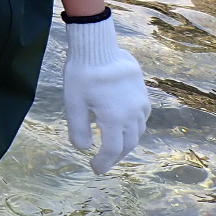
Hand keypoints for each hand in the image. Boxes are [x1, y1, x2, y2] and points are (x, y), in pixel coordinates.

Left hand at [63, 13, 150, 173]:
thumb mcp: (73, 102)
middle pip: (128, 143)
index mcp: (114, 118)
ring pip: (137, 131)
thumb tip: (83, 148)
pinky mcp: (142, 94)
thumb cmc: (82, 74)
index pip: (112, 150)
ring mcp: (140, 103)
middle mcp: (132, 114)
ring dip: (126, 142)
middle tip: (104, 162)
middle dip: (116, 156)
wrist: (98, 47)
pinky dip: (132, 127)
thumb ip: (78, 128)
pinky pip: (141, 118)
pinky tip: (123, 125)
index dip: (104, 162)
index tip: (95, 169)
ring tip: (114, 147)